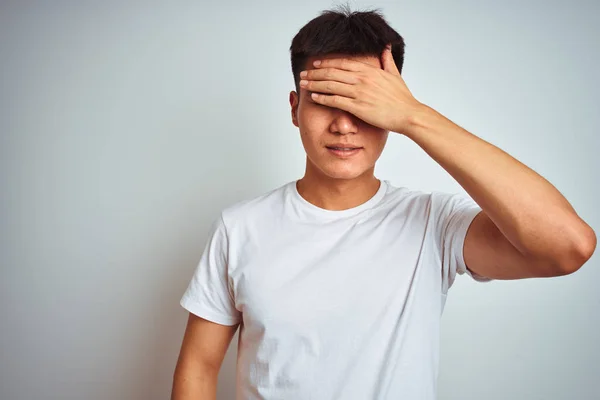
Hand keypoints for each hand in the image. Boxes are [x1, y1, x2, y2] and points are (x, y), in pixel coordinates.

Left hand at [299, 44, 423, 133]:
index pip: (342, 63)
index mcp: (369, 70)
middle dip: (315, 74)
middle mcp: (362, 79)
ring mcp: (359, 93)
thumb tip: (386, 47)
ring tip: (303, 85)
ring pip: (331, 85)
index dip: (326, 63)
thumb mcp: (395, 74)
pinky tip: (313, 97)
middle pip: (332, 73)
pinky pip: (335, 100)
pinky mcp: (358, 107)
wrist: (408, 114)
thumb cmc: (402, 97)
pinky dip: (322, 98)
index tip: (315, 65)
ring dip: (314, 84)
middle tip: (303, 75)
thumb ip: (387, 60)